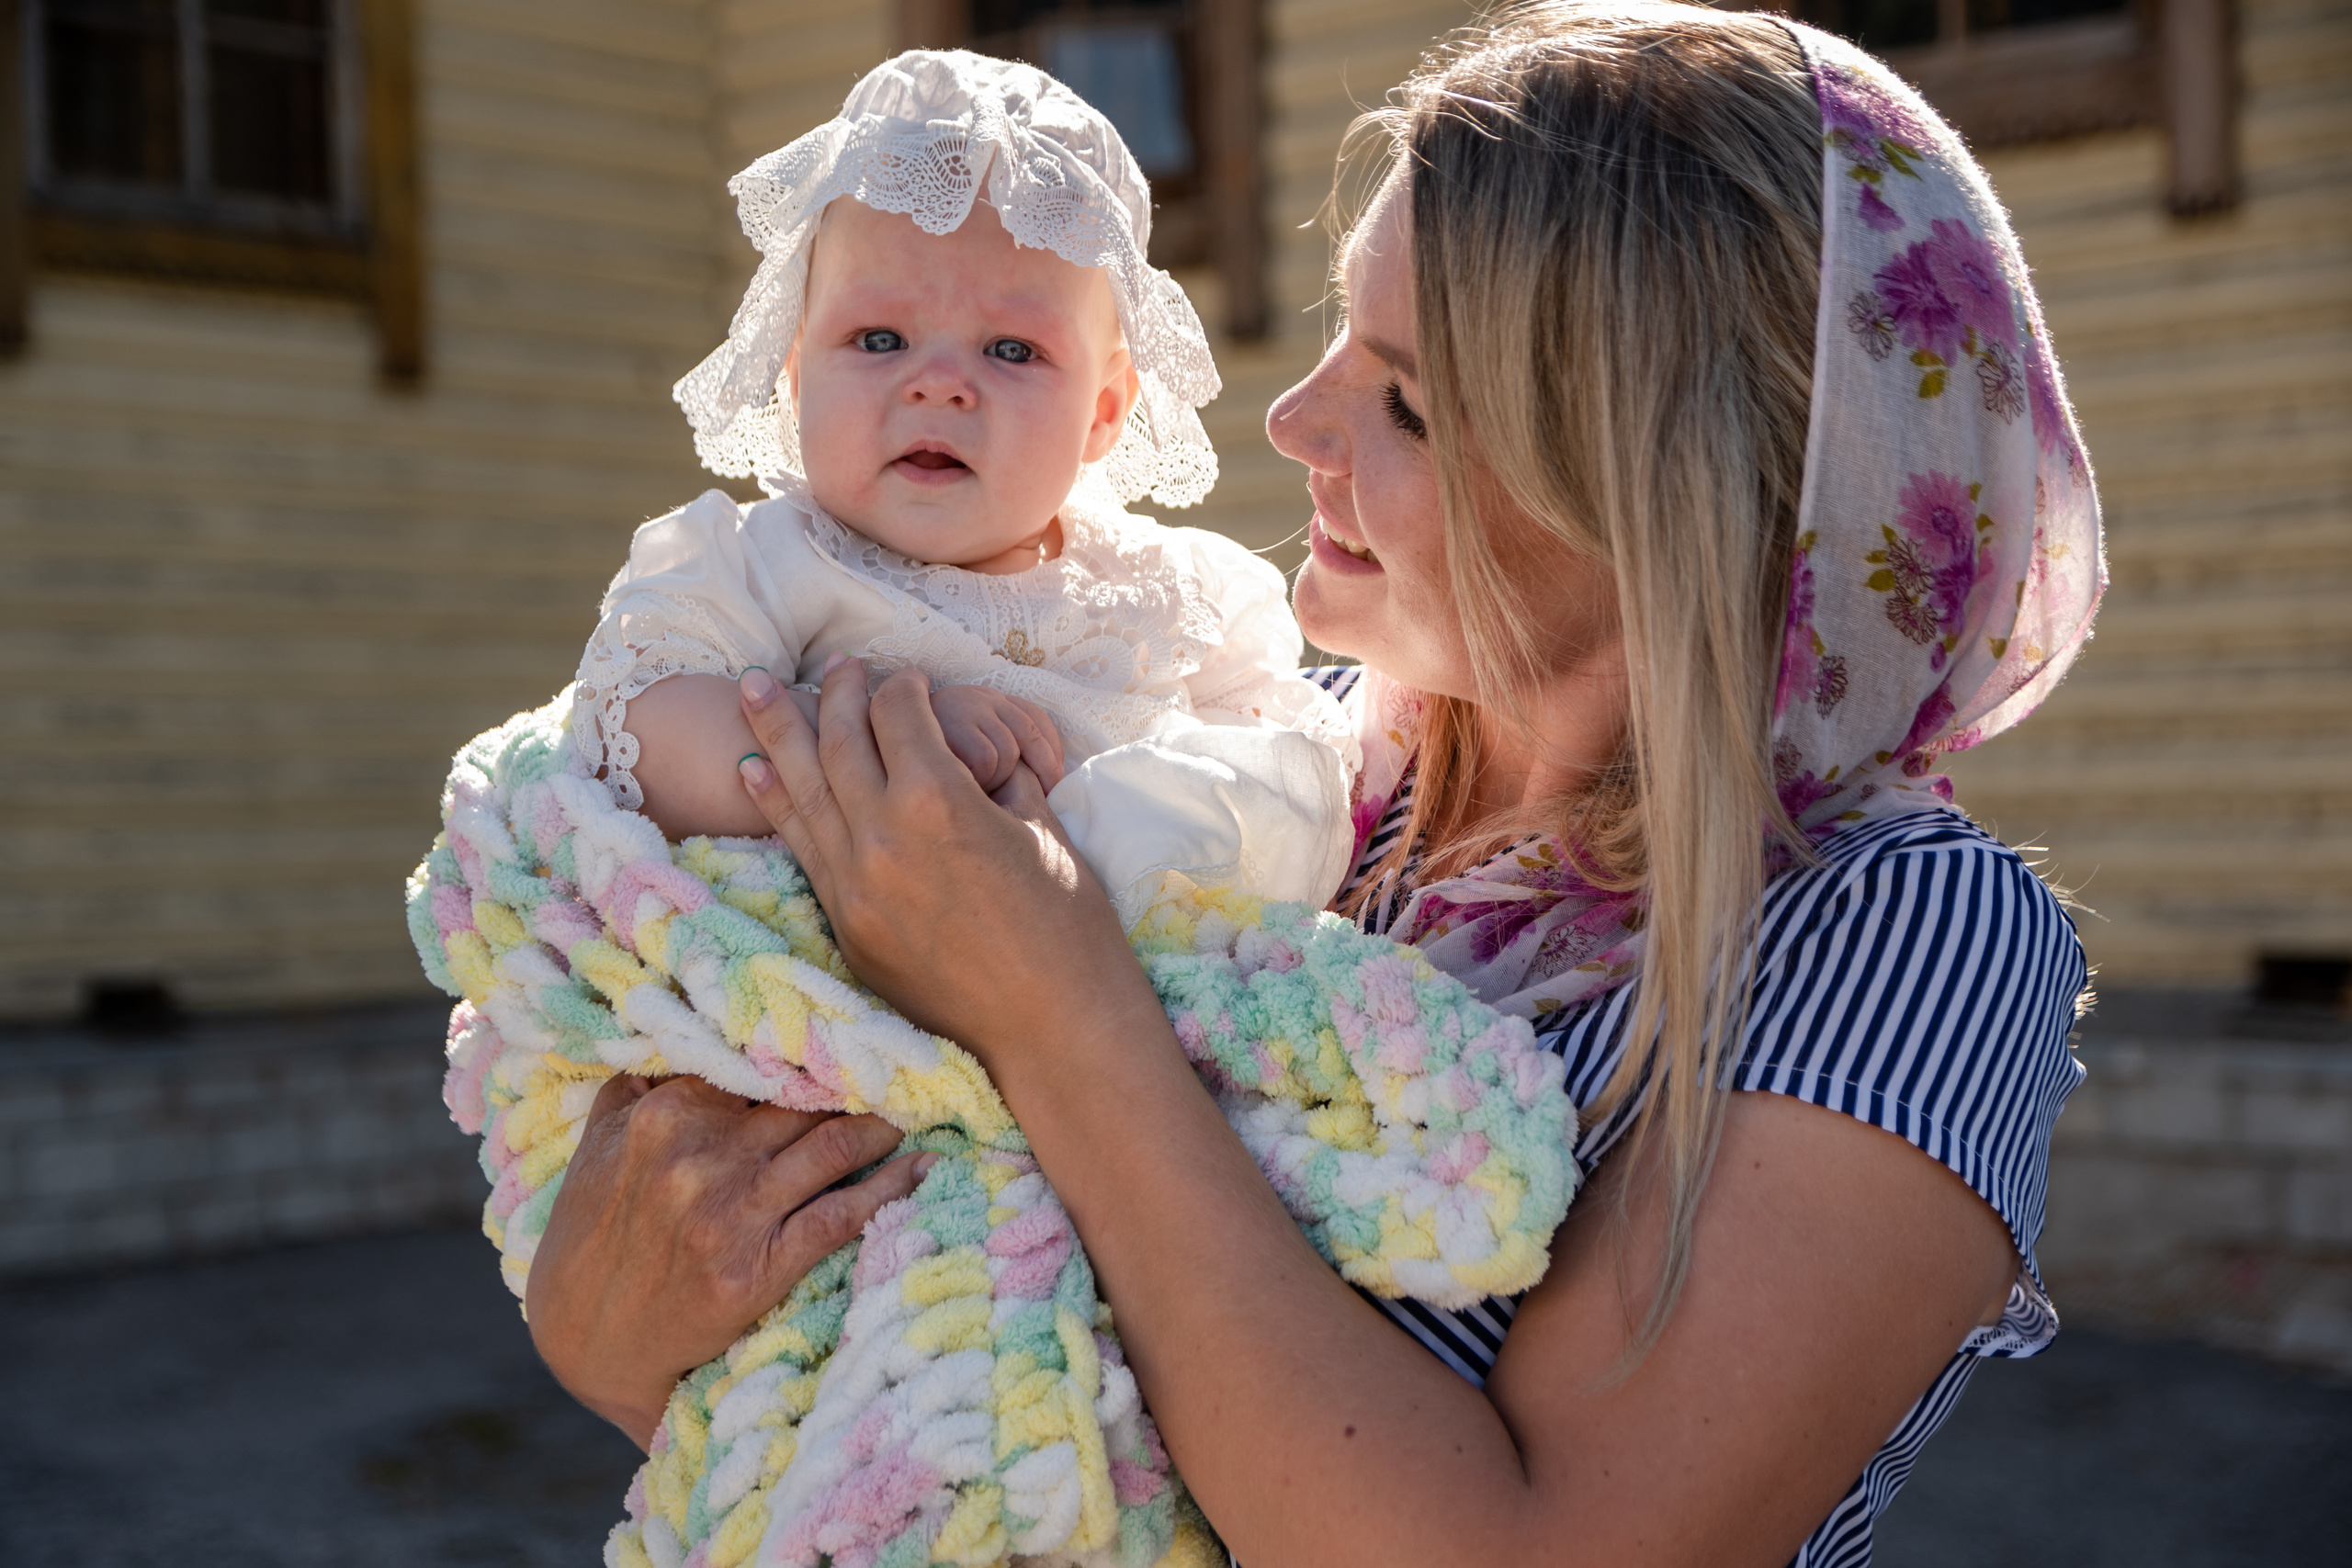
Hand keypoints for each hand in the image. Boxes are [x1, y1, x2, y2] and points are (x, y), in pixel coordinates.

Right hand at [524, 1073, 930, 1450]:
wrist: (589, 1342)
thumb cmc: (594, 1236)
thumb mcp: (599, 1145)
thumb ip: (641, 1085)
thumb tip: (691, 1030)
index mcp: (665, 1115)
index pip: (759, 1062)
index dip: (809, 1051)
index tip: (849, 1036)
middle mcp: (701, 1157)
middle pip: (805, 1100)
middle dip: (858, 1081)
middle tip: (902, 1066)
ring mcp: (732, 1214)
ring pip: (834, 1146)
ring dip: (884, 1124)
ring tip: (914, 1109)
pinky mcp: (758, 1270)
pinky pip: (841, 1216)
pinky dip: (889, 1187)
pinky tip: (920, 1169)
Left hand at [732, 658, 1146, 1062]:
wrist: (1052, 1027)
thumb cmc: (1068, 927)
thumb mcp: (1044, 831)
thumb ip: (1000, 783)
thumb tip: (975, 757)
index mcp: (939, 799)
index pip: (899, 715)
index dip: (904, 687)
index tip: (910, 680)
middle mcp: (882, 834)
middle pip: (839, 740)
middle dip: (836, 692)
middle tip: (834, 664)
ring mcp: (855, 884)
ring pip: (803, 789)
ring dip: (776, 732)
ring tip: (751, 687)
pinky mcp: (846, 927)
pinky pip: (801, 849)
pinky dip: (775, 804)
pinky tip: (754, 771)